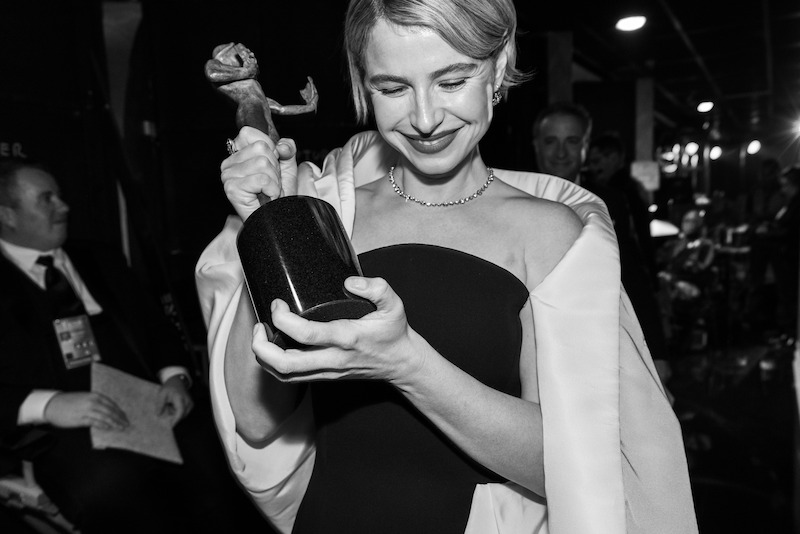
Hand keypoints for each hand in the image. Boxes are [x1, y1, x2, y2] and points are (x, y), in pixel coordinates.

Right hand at [44, 391, 128, 430]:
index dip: (119, 411)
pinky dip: (103, 425)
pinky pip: (95, 422)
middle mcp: (92, 402)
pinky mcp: (80, 419)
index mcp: (94, 396)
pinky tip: (108, 428)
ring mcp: (86, 410)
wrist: (53, 404)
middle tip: (126, 424)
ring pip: (105, 417)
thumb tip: (108, 411)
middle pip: (110, 411)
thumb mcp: (85, 398)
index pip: (111, 404)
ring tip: (120, 427)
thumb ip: (96, 403)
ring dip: (114, 423)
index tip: (125, 416)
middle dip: (119, 418)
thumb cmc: (69, 401)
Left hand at [157, 375, 193, 425]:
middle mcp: (188, 401)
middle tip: (165, 412)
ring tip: (169, 407)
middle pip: (181, 416)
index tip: (170, 427)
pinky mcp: (191, 406)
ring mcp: (190, 404)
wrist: (177, 381)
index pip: (180, 412)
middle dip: (173, 417)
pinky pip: (183, 413)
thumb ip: (160, 404)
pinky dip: (177, 412)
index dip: (175, 420)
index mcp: (180, 398)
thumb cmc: (169, 387)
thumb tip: (158, 415)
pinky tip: (173, 406)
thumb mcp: (162, 394)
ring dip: (175, 414)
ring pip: (183, 415)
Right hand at [220, 126, 299, 220]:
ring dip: (274, 180)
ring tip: (268, 191)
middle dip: (274, 167)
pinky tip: (266, 197)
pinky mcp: (232, 189)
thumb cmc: (278, 195)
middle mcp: (228, 164)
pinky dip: (271, 190)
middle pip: (261, 148)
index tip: (272, 165)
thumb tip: (282, 146)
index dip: (269, 147)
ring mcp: (228, 176)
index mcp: (238, 154)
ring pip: (263, 163)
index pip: (249, 133)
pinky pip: (262, 179)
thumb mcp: (287, 166)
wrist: (276, 219)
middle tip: (270, 183)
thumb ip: (287, 148)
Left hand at [251, 277, 421, 384]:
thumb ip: (377, 288)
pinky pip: (291, 377)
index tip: (278, 304)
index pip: (306, 335)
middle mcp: (333, 359)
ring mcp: (327, 372)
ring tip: (261, 334)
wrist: (401, 363)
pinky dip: (273, 365)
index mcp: (347, 338)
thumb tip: (349, 282)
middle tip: (260, 324)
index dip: (283, 319)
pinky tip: (272, 347)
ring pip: (284, 375)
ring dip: (264, 357)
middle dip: (261, 346)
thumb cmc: (394, 332)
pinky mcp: (323, 377)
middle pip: (285, 364)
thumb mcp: (394, 304)